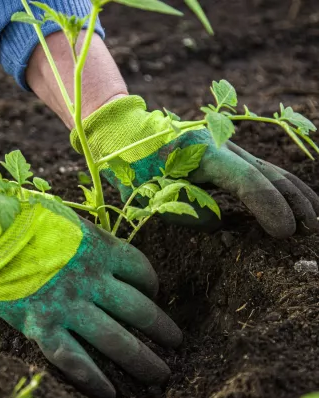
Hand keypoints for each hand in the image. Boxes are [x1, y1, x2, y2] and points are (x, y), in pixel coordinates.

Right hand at [0, 195, 181, 397]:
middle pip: (139, 310)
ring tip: (161, 374)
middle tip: (176, 342)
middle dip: (162, 329)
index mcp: (100, 248)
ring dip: (143, 359)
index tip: (152, 295)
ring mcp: (69, 305)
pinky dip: (94, 379)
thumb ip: (91, 239)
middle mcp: (91, 280)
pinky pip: (75, 360)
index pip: (142, 271)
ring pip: (115, 340)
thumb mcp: (69, 221)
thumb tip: (105, 254)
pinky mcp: (42, 326)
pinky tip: (111, 393)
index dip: (152, 285)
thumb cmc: (25, 218)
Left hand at [72, 96, 318, 237]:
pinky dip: (276, 186)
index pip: (248, 182)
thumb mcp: (151, 194)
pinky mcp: (223, 152)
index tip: (284, 233)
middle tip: (310, 230)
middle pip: (268, 173)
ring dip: (293, 193)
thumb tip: (219, 221)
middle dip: (293, 202)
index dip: (270, 207)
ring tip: (313, 218)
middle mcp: (221, 145)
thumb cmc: (134, 165)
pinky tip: (290, 200)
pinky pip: (257, 170)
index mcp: (203, 154)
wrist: (127, 134)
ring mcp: (225, 146)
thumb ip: (187, 211)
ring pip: (268, 169)